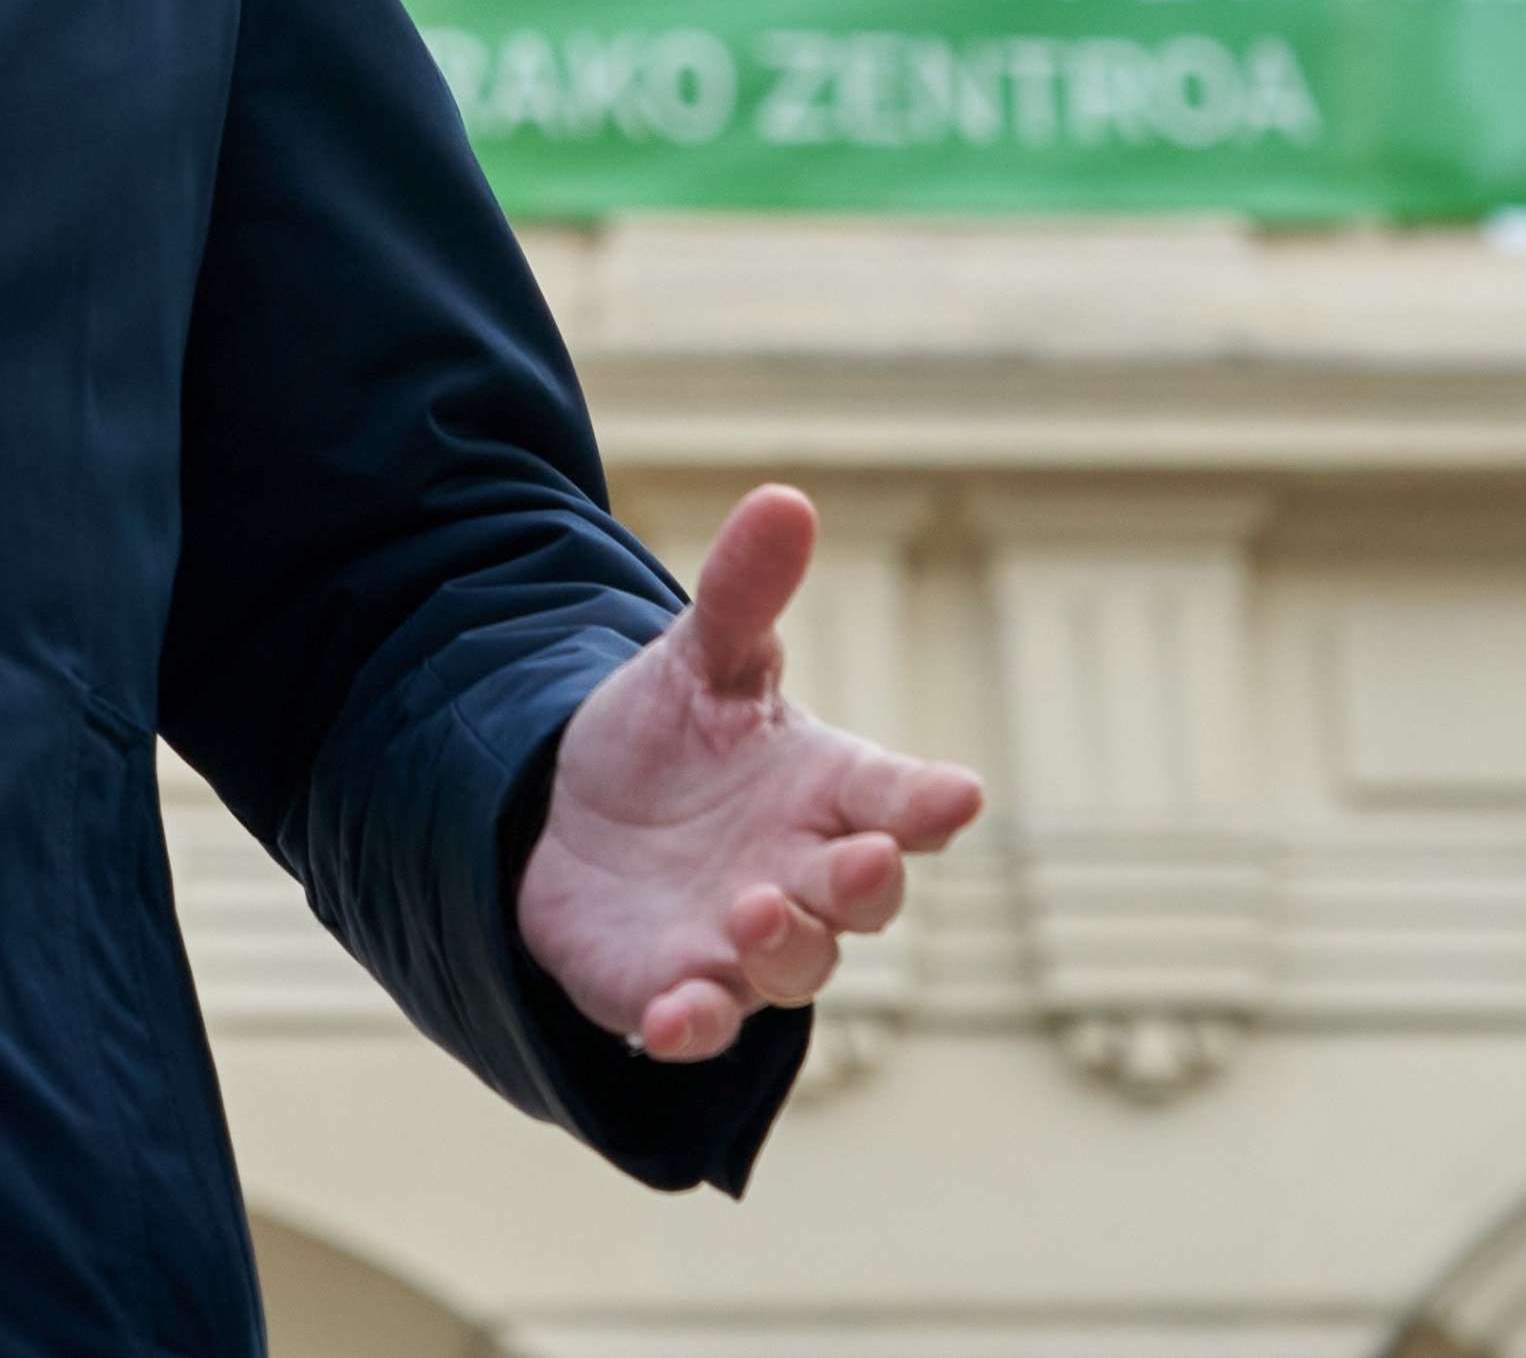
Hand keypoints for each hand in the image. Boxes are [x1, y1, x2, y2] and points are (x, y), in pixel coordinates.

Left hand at [518, 486, 983, 1062]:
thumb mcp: (697, 658)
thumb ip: (742, 593)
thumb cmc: (665, 737)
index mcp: (827, 792)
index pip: (897, 800)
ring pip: (794, 967)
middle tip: (857, 858)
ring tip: (753, 909)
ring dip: (783, 947)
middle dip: (867, 883)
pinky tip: (670, 1016)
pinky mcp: (673, 990)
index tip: (958, 793)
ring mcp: (744, 944)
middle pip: (863, 896)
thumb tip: (785, 497)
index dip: (929, 802)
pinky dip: (692, 1026)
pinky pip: (699, 1025)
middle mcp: (804, 876)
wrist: (567, 812)